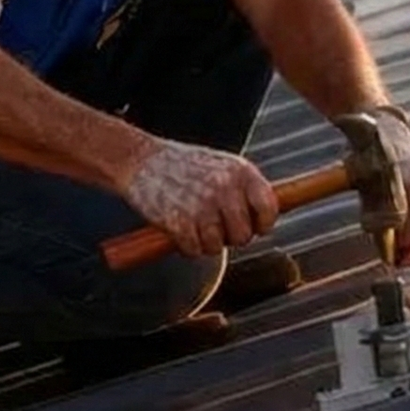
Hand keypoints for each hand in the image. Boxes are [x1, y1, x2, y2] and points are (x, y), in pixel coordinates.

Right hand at [122, 140, 278, 258]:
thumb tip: (266, 215)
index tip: (255, 227)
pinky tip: (181, 230)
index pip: (269, 208)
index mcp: (241, 171)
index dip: (263, 224)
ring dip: (207, 243)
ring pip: (218, 247)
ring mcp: (202, 205)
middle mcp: (225, 187)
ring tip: (196, 225)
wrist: (141, 160)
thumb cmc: (183, 165)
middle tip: (217, 227)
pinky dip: (187, 247)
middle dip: (231, 237)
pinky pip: (194, 250)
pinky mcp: (179, 221)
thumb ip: (245, 188)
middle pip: (244, 235)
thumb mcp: (223, 165)